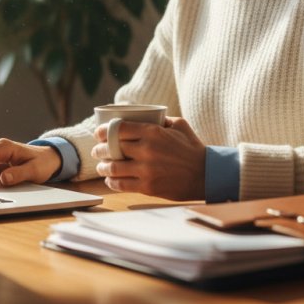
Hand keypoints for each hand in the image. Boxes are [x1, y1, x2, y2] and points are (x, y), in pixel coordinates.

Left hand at [91, 116, 205, 200]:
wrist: (206, 174)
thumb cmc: (192, 147)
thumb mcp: (179, 125)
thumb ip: (161, 119)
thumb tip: (145, 116)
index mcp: (152, 132)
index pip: (118, 128)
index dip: (103, 131)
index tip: (99, 133)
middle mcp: (146, 150)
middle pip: (111, 148)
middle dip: (100, 150)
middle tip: (97, 151)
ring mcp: (146, 170)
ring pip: (113, 168)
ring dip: (103, 167)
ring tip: (102, 166)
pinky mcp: (148, 187)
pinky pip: (121, 185)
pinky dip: (112, 182)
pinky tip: (110, 180)